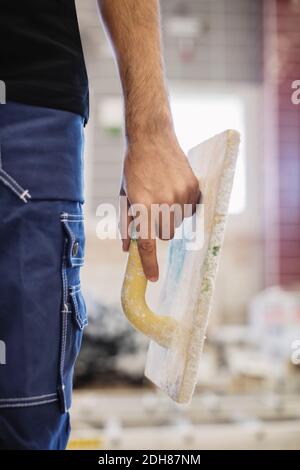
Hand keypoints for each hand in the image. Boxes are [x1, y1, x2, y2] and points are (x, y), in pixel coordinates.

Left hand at [119, 129, 200, 280]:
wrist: (152, 138)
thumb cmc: (134, 168)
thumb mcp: (124, 196)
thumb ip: (125, 224)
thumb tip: (127, 250)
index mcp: (142, 206)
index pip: (147, 244)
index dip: (150, 264)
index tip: (153, 278)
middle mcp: (163, 203)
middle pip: (166, 235)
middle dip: (159, 228)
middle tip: (154, 210)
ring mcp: (181, 195)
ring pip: (179, 222)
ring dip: (172, 216)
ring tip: (164, 193)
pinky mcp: (194, 188)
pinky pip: (191, 210)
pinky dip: (184, 205)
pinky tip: (175, 188)